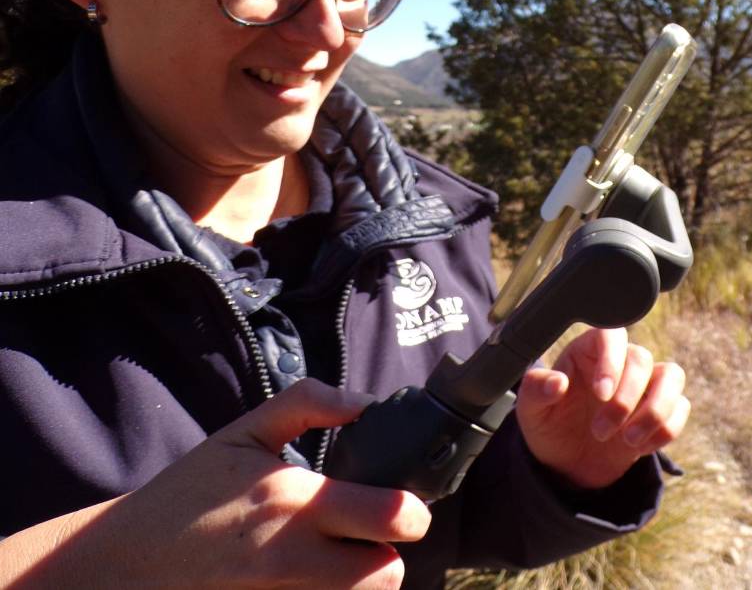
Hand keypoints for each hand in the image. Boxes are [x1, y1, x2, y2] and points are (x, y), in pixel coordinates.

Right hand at [2, 379, 429, 588]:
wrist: (121, 565)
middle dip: (388, 555)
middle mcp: (292, 558)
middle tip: (369, 538)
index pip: (393, 517)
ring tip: (339, 562)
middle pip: (389, 573)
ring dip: (361, 583)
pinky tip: (312, 580)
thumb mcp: (241, 434)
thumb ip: (307, 403)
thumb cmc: (185, 495)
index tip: (401, 504)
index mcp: (293, 500)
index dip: (410, 512)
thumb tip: (365, 401)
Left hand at [515, 327, 688, 488]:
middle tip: (600, 431)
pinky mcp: (663, 409)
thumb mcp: (531, 412)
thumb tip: (556, 382)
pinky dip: (666, 429)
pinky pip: (681, 407)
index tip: (601, 394)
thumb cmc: (550, 427)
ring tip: (628, 442)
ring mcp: (646, 385)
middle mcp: (622, 361)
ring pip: (673, 376)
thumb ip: (536, 391)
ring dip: (656, 411)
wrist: (569, 464)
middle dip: (626, 399)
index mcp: (589, 350)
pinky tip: (640, 448)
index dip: (611, 360)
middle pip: (642, 359)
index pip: (611, 335)